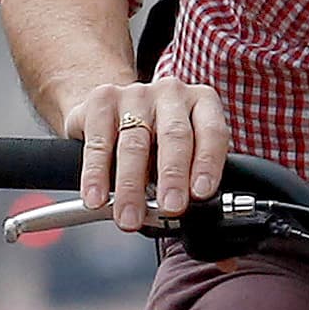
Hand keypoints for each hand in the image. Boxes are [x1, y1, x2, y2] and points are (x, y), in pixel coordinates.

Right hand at [59, 77, 230, 232]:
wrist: (108, 106)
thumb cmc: (154, 137)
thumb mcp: (180, 149)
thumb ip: (188, 174)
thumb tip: (188, 211)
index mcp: (202, 102)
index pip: (212, 133)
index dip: (208, 164)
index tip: (201, 193)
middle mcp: (172, 93)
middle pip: (175, 136)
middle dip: (173, 177)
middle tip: (171, 208)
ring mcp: (136, 94)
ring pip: (135, 144)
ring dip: (131, 187)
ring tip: (130, 217)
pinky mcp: (102, 101)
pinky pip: (99, 144)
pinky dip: (96, 176)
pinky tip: (97, 198)